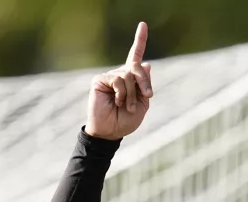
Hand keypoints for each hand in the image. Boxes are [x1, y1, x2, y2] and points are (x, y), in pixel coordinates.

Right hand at [86, 22, 153, 139]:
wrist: (111, 131)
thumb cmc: (126, 120)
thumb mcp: (142, 104)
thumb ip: (145, 85)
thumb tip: (146, 63)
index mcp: (132, 79)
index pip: (136, 56)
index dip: (140, 40)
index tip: (143, 24)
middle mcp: (121, 74)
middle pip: (138, 66)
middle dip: (145, 82)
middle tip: (147, 96)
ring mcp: (110, 76)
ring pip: (128, 75)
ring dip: (132, 94)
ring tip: (126, 106)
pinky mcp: (100, 80)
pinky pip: (118, 79)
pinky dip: (122, 93)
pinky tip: (117, 102)